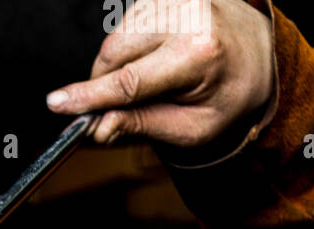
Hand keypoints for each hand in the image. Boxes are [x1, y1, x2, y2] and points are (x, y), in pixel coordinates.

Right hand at [45, 0, 274, 148]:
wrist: (256, 50)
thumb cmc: (227, 92)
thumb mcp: (193, 128)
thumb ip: (144, 126)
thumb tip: (99, 127)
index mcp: (199, 53)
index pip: (130, 81)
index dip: (90, 96)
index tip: (57, 104)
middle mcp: (187, 15)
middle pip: (114, 55)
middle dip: (104, 85)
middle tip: (122, 107)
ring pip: (114, 40)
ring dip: (118, 67)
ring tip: (153, 77)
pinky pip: (123, 26)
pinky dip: (128, 48)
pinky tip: (154, 55)